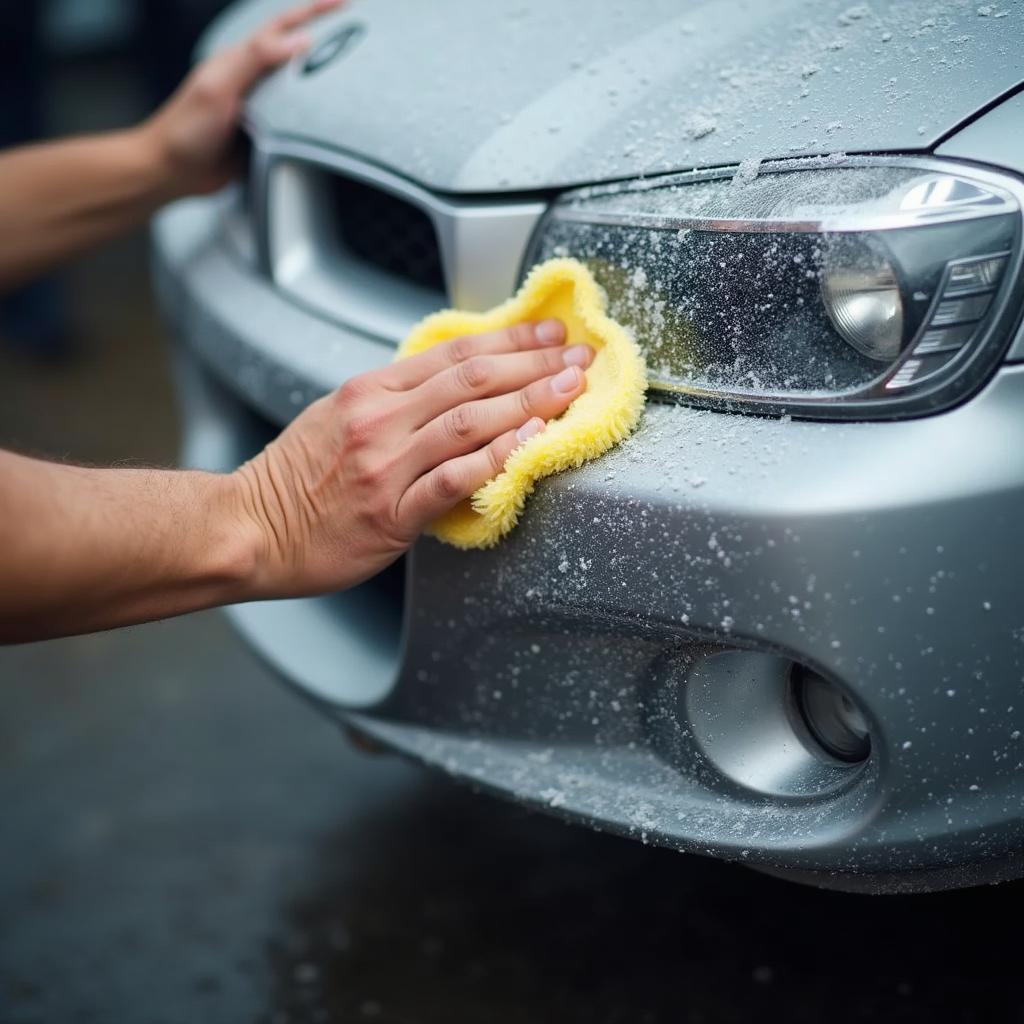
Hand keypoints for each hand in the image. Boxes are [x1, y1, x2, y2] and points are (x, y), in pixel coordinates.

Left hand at [140, 0, 342, 197]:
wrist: (172, 173)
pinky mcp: (264, 138)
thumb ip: (256, 59)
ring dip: (324, 79)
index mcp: (241, 61)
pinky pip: (297, 125)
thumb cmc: (187, 129)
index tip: (343, 3)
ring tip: (354, 72)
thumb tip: (300, 40)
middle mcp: (253, 81)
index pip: (283, 27)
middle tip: (357, 32)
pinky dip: (316, 118)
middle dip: (326, 38)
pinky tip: (333, 119)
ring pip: (299, 89)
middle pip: (295, 53)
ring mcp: (259, 109)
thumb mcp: (220, 87)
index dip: (313, 11)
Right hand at [231, 320, 592, 596]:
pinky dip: (496, 457)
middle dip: (534, 363)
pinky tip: (531, 445)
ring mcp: (385, 465)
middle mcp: (379, 419)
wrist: (249, 529)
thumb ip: (394, 401)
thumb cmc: (294, 479)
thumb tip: (453, 389)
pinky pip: (453, 479)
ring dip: (529, 402)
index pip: (455, 353)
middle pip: (471, 379)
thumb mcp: (337, 417)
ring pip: (469, 421)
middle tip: (579, 355)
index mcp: (369, 391)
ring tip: (571, 390)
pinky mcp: (390, 513)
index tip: (550, 331)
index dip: (511, 338)